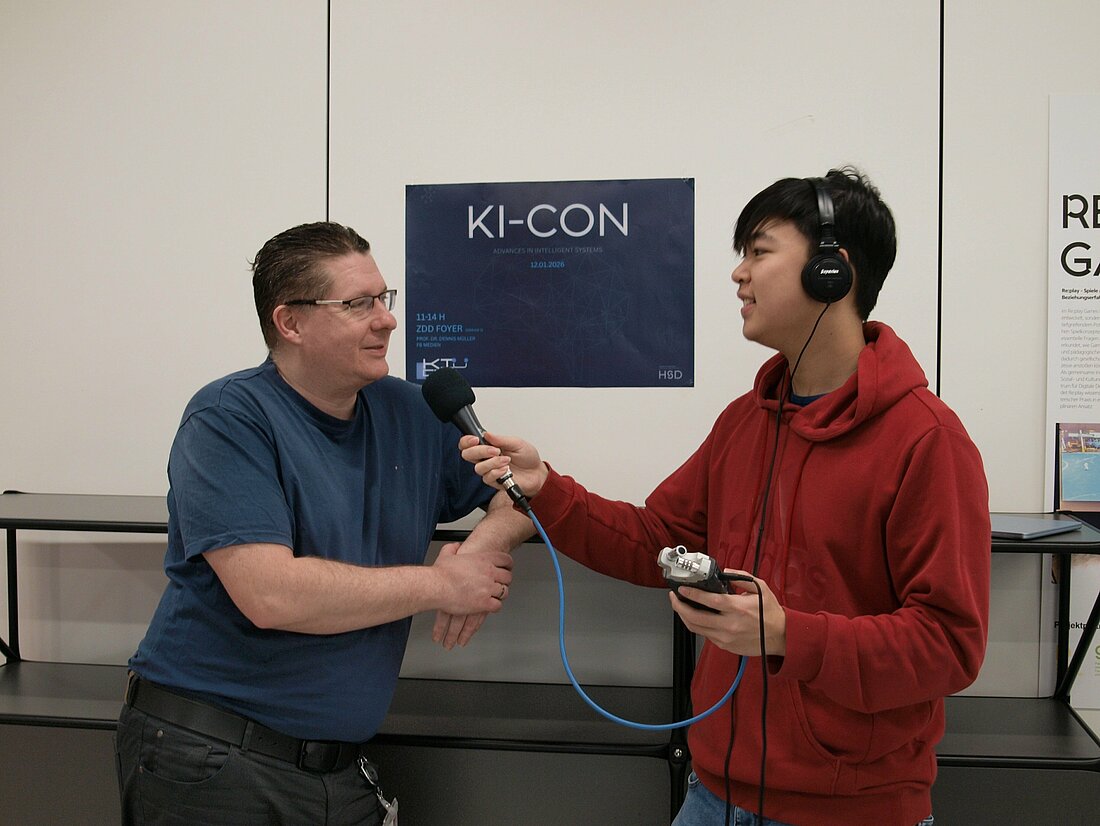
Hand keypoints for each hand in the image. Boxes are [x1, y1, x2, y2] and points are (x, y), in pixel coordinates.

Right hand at [430, 543, 512, 648]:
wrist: (436, 587)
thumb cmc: (440, 573)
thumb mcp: (447, 554)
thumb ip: (453, 548)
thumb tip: (456, 546)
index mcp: (483, 559)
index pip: (505, 560)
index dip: (507, 565)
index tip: (507, 568)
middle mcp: (488, 572)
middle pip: (507, 577)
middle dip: (504, 581)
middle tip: (501, 583)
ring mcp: (488, 588)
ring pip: (504, 591)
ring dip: (500, 594)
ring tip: (494, 595)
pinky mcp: (484, 603)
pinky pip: (497, 605)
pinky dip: (494, 606)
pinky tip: (489, 606)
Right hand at [459, 432, 548, 499]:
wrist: (537, 473)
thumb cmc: (527, 457)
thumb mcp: (517, 443)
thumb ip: (501, 439)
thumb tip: (487, 434)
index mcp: (489, 446)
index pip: (468, 444)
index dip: (466, 441)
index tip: (475, 439)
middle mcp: (486, 458)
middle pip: (467, 455)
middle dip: (479, 451)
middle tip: (494, 450)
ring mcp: (489, 470)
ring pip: (478, 468)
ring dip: (492, 462)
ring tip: (506, 460)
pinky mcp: (494, 481)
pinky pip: (488, 477)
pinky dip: (497, 472)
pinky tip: (506, 469)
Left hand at [670, 571, 786, 656]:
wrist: (781, 636)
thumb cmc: (770, 612)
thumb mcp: (760, 588)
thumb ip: (741, 577)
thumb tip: (725, 572)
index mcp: (737, 608)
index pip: (708, 601)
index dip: (691, 594)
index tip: (681, 589)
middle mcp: (729, 624)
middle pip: (695, 617)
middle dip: (679, 607)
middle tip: (674, 597)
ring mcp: (726, 638)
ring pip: (696, 628)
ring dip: (684, 616)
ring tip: (680, 606)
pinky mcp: (725, 646)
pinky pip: (706, 635)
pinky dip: (697, 625)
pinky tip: (696, 616)